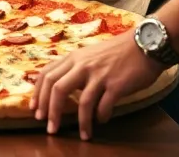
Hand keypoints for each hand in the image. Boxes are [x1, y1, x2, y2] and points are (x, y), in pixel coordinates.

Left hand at [31, 31, 163, 139]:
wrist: (144, 44)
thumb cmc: (116, 52)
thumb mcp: (88, 54)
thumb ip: (74, 67)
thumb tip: (59, 87)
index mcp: (73, 57)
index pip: (47, 75)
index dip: (38, 94)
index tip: (35, 110)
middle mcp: (83, 65)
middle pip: (57, 89)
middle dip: (51, 111)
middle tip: (50, 128)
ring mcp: (100, 75)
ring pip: (82, 102)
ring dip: (81, 122)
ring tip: (83, 135)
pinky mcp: (116, 85)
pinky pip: (104, 106)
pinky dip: (101, 117)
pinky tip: (102, 121)